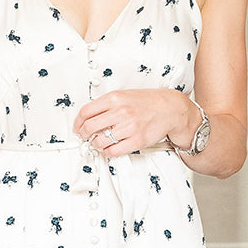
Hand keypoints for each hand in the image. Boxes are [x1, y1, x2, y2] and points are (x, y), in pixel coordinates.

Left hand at [73, 88, 195, 156]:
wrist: (169, 108)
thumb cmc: (146, 102)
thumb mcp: (124, 95)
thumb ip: (107, 105)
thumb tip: (88, 118)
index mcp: (115, 98)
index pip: (86, 112)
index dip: (78, 122)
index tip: (78, 128)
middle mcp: (120, 112)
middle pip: (90, 127)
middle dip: (84, 135)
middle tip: (86, 137)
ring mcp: (128, 127)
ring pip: (100, 141)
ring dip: (97, 144)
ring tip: (100, 142)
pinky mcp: (136, 140)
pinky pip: (114, 151)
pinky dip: (108, 151)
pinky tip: (110, 147)